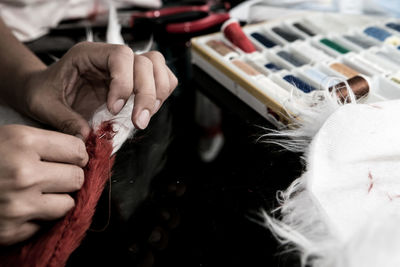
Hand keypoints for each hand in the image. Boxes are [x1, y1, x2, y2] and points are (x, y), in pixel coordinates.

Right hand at [0, 125, 87, 245]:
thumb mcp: (9, 137)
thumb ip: (46, 142)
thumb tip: (83, 149)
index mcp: (23, 142)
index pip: (78, 150)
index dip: (77, 154)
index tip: (71, 158)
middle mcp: (24, 173)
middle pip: (77, 178)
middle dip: (69, 177)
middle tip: (55, 176)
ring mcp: (18, 205)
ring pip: (67, 204)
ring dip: (58, 199)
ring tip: (39, 193)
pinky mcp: (12, 230)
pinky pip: (47, 223)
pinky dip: (40, 217)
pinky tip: (23, 207)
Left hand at [24, 42, 176, 138]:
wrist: (44, 91)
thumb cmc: (43, 93)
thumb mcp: (45, 106)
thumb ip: (65, 120)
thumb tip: (88, 137)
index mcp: (89, 54)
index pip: (121, 56)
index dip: (124, 82)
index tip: (114, 110)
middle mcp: (111, 57)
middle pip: (146, 62)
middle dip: (146, 94)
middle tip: (138, 123)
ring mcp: (125, 68)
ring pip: (158, 66)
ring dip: (158, 94)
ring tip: (143, 118)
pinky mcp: (134, 81)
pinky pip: (160, 78)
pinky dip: (161, 94)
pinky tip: (147, 111)